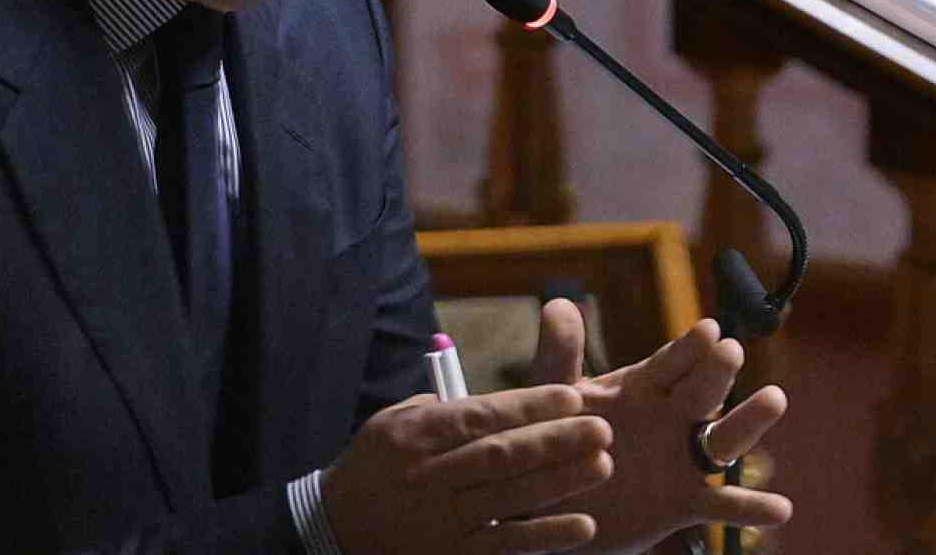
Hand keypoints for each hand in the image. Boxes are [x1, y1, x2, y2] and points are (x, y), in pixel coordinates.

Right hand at [321, 383, 615, 554]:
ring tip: (602, 465)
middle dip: (556, 440)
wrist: (332, 532)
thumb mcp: (396, 423)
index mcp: (417, 434)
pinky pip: (505, 546)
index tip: (574, 396)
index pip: (482, 416)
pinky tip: (582, 525)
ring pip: (508, 499)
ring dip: (560, 483)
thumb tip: (507, 399)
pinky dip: (544, 536)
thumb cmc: (376, 466)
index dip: (531, 406)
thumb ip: (447, 410)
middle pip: (501, 455)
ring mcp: (439, 521)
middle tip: (603, 429)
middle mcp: (428, 476)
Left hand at [530, 300, 791, 553]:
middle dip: (717, 371)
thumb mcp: (553, 400)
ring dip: (751, 420)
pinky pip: (722, 506)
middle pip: (704, 390)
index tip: (708, 329)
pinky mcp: (685, 502)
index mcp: (643, 387)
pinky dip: (750, 508)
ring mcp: (683, 460)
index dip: (689, 347)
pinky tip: (778, 509)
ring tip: (774, 399)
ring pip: (725, 439)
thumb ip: (559, 356)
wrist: (553, 506)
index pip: (671, 362)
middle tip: (730, 351)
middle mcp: (672, 417)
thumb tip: (558, 304)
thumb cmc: (555, 441)